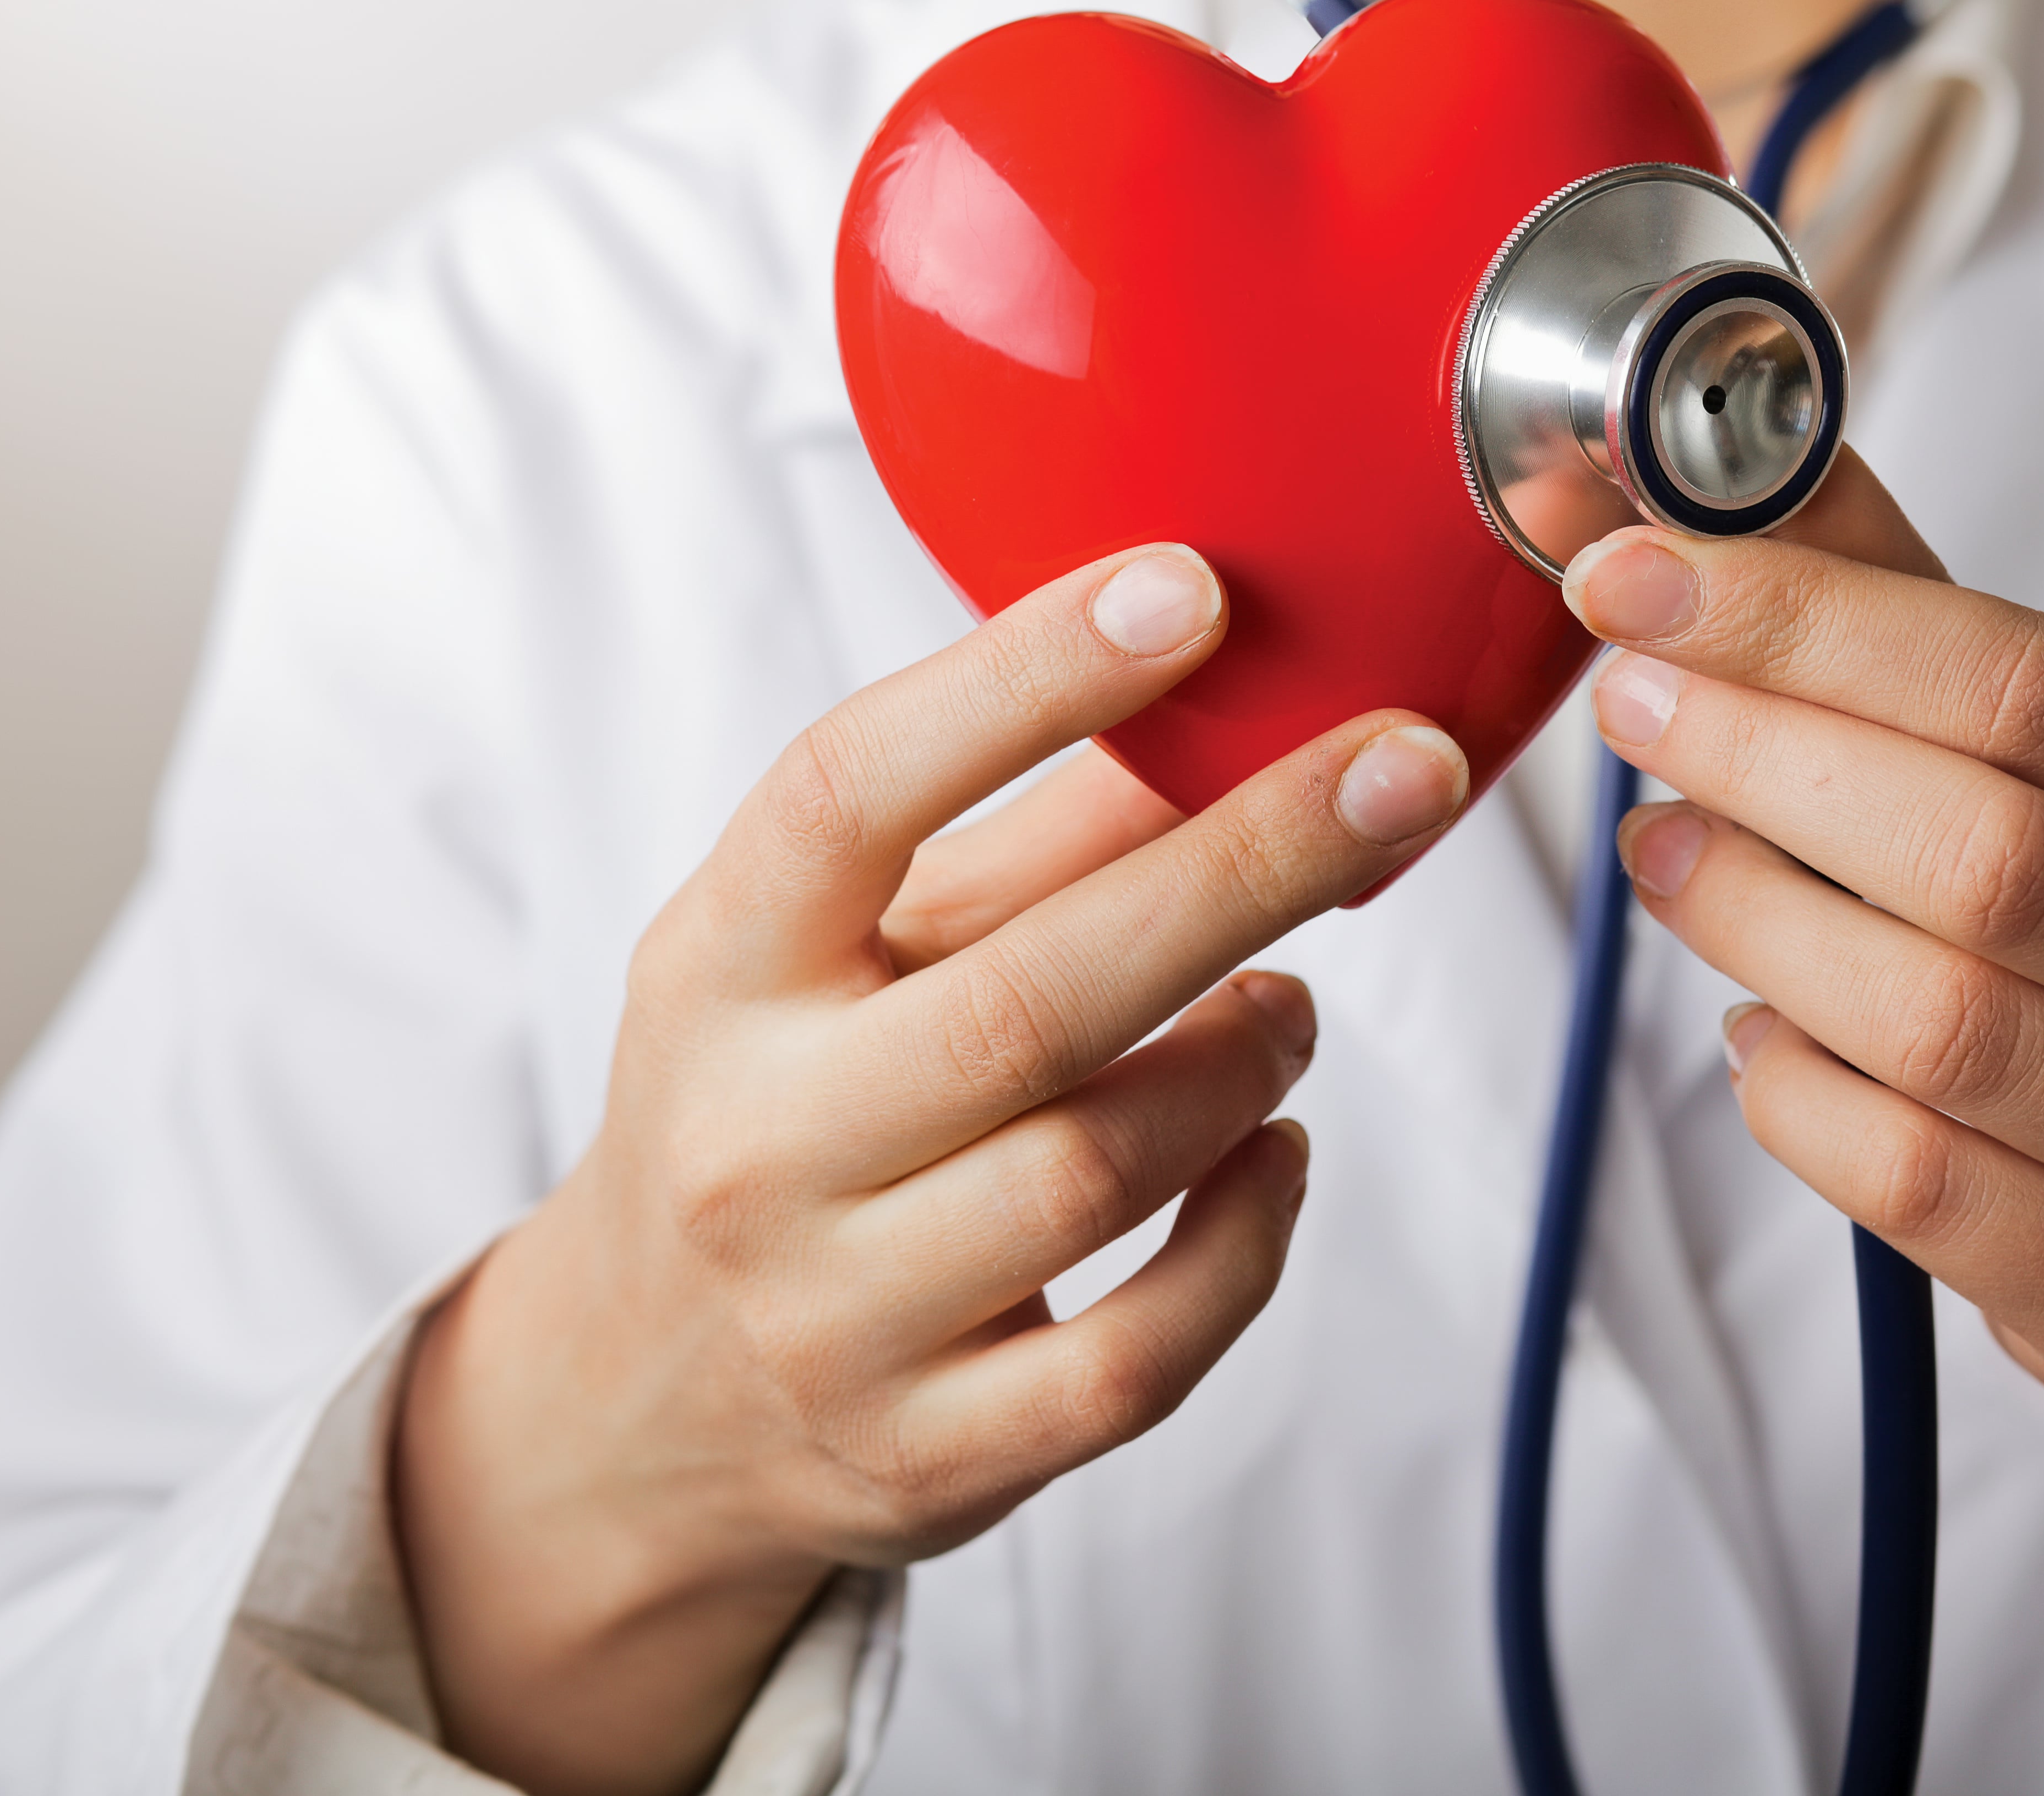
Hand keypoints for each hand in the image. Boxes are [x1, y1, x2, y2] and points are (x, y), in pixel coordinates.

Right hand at [392, 544, 1467, 1795]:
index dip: (1024, 678)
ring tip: (1293, 996)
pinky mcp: (932, 1456)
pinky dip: (1245, 1243)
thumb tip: (1221, 685)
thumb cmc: (771, 1109)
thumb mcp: (829, 951)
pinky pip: (1139, 1357)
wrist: (639, 1400)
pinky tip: (1276, 1153)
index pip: (853, 793)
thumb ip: (1014, 833)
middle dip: (1248, 863)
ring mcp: (838, 1315)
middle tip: (1404, 769)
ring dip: (1246, 1059)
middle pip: (1035, 996)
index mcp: (720, 970)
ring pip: (1103, 1171)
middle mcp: (759, 1142)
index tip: (1192, 586)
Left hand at [1564, 451, 2043, 1795]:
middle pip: (1979, 849)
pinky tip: (1754, 1024)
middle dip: (1761, 759)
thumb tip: (1651, 473)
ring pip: (1933, 1019)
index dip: (1806, 622)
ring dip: (1749, 918)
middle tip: (1628, 706)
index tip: (1634, 574)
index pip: (2029, 679)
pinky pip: (1906, 1175)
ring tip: (1662, 855)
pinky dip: (1789, 1087)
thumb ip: (1882, 602)